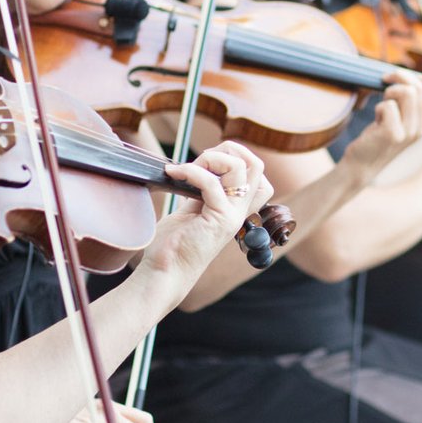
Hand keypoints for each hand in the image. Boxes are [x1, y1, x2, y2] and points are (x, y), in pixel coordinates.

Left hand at [144, 141, 271, 279]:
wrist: (164, 273)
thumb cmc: (172, 245)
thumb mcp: (191, 210)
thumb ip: (201, 191)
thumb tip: (197, 167)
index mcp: (234, 208)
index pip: (257, 175)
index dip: (236, 157)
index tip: (206, 161)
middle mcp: (239, 211)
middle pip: (256, 166)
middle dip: (229, 150)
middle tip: (201, 159)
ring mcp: (232, 216)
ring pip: (241, 168)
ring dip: (210, 158)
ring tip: (186, 169)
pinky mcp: (219, 220)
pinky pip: (211, 183)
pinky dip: (190, 171)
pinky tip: (173, 174)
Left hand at [341, 69, 421, 176]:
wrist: (361, 164)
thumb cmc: (377, 136)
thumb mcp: (399, 119)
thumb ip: (407, 103)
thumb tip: (404, 76)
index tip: (412, 78)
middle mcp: (421, 129)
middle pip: (419, 88)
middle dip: (399, 78)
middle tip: (385, 82)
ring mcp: (409, 133)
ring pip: (407, 93)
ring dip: (390, 91)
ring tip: (382, 105)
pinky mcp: (393, 135)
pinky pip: (388, 105)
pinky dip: (379, 107)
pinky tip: (376, 121)